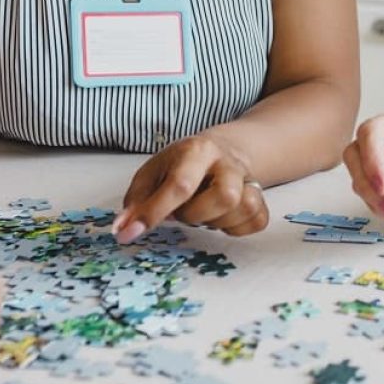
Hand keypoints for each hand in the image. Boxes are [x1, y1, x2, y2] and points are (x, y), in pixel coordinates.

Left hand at [113, 133, 268, 242]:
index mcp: (198, 151)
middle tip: (182, 211)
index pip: (180, 184)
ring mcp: (248, 179)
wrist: (224, 149)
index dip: (154, 212)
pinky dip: (237, 227)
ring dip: (217, 221)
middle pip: (226, 196)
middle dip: (196, 214)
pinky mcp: (260, 197)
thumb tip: (123, 229)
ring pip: (245, 207)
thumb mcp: (153, 172)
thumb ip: (137, 200)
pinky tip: (220, 219)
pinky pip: (257, 220)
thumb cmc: (182, 164)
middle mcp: (228, 163)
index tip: (131, 233)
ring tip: (202, 213)